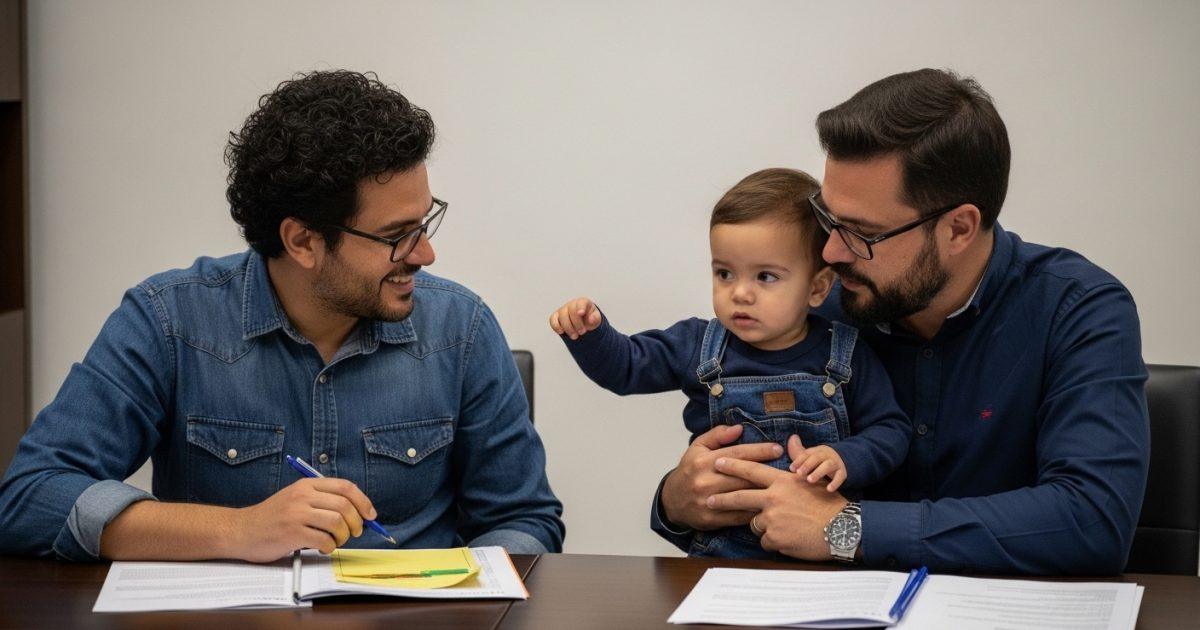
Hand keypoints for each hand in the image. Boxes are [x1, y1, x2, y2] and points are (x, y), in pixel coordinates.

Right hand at [231, 478, 375, 561]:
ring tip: (336, 541)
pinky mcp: (292, 533)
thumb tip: (357, 512)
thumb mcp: (296, 499)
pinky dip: (330, 547)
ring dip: (344, 536)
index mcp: (306, 485)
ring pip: (337, 523)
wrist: (241, 530)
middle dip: (356, 522)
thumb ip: (321, 500)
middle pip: (345, 506)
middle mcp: (302, 496)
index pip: (345, 487)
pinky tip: (322, 547)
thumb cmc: (272, 518)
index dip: (363, 501)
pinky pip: (324, 540)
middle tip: (355, 533)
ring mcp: (296, 514)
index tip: (370, 515)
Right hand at [549, 297, 601, 339]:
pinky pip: (552, 320)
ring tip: (575, 336)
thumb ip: (595, 318)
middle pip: (571, 311)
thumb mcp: (596, 319)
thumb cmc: (590, 319)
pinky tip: (562, 332)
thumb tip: (590, 320)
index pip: (581, 303)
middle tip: (582, 332)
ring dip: (568, 328)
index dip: (580, 307)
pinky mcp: (556, 317)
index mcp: (583, 302)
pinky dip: (556, 327)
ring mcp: (562, 310)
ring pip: (561, 316)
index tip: (581, 313)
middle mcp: (571, 304)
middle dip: (577, 323)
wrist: (582, 323)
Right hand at [661, 424, 784, 530]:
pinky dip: (754, 511)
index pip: (737, 454)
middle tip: (788, 467)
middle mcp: (706, 481)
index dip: (759, 450)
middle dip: (766, 470)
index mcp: (704, 461)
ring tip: (783, 488)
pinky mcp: (711, 519)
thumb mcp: (698, 447)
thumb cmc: (690, 471)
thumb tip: (738, 428)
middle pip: (743, 476)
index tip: (778, 448)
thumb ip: (717, 436)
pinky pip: (738, 516)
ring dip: (764, 492)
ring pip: (743, 496)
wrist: (672, 501)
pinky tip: (768, 506)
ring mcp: (708, 502)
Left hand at [707, 435, 847, 559]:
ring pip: (754, 523)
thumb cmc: (830, 505)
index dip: (732, 466)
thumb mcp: (814, 478)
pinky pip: (766, 541)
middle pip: (740, 497)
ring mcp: (773, 519)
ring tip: (786, 527)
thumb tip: (792, 439)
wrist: (843, 530)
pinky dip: (775, 542)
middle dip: (721, 499)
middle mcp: (774, 498)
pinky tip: (791, 539)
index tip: (717, 463)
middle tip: (708, 500)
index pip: (751, 470)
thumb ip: (799, 459)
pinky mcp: (775, 538)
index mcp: (782, 481)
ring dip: (764, 526)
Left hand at [788, 438, 847, 491]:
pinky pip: (840, 477)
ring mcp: (835, 463)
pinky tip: (829, 489)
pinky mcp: (842, 472)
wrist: (841, 460)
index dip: (799, 461)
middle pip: (816, 458)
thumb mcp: (810, 455)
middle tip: (799, 473)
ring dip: (818, 472)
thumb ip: (798, 450)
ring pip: (827, 466)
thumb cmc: (819, 460)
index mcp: (816, 450)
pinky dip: (835, 483)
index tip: (791, 469)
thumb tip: (793, 436)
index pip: (806, 454)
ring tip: (810, 480)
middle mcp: (826, 455)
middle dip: (807, 465)